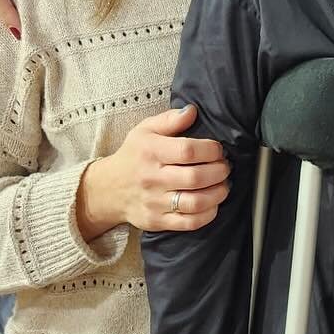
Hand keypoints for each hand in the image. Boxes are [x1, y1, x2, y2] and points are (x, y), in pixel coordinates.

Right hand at [75, 103, 229, 238]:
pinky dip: (209, 214)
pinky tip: (213, 203)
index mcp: (151, 151)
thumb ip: (170, 119)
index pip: (188, 151)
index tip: (218, 150)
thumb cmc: (133, 156)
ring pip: (195, 202)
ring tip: (223, 184)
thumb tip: (192, 111)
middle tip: (224, 167)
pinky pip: (190, 223)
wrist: (108, 189)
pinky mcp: (157, 221)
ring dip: (218, 193)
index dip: (211, 150)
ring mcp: (154, 202)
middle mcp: (152, 178)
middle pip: (196, 177)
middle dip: (219, 171)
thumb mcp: (145, 130)